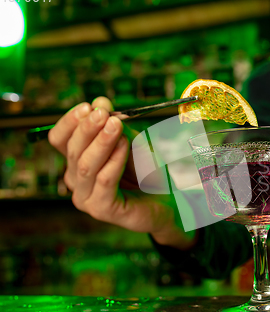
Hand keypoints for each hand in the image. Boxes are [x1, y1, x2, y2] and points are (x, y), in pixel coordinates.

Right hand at [48, 97, 195, 249]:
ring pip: (85, 165)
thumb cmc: (146, 170)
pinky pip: (104, 181)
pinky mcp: (101, 209)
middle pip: (72, 150)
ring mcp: (86, 197)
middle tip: (103, 113)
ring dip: (101, 142)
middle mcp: (76, 180)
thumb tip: (99, 102)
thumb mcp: (130, 141)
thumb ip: (114, 125)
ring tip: (116, 125)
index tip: (88, 107)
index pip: (59, 139)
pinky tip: (125, 146)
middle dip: (88, 128)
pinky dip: (114, 160)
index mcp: (76, 161)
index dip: (70, 122)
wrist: (167, 199)